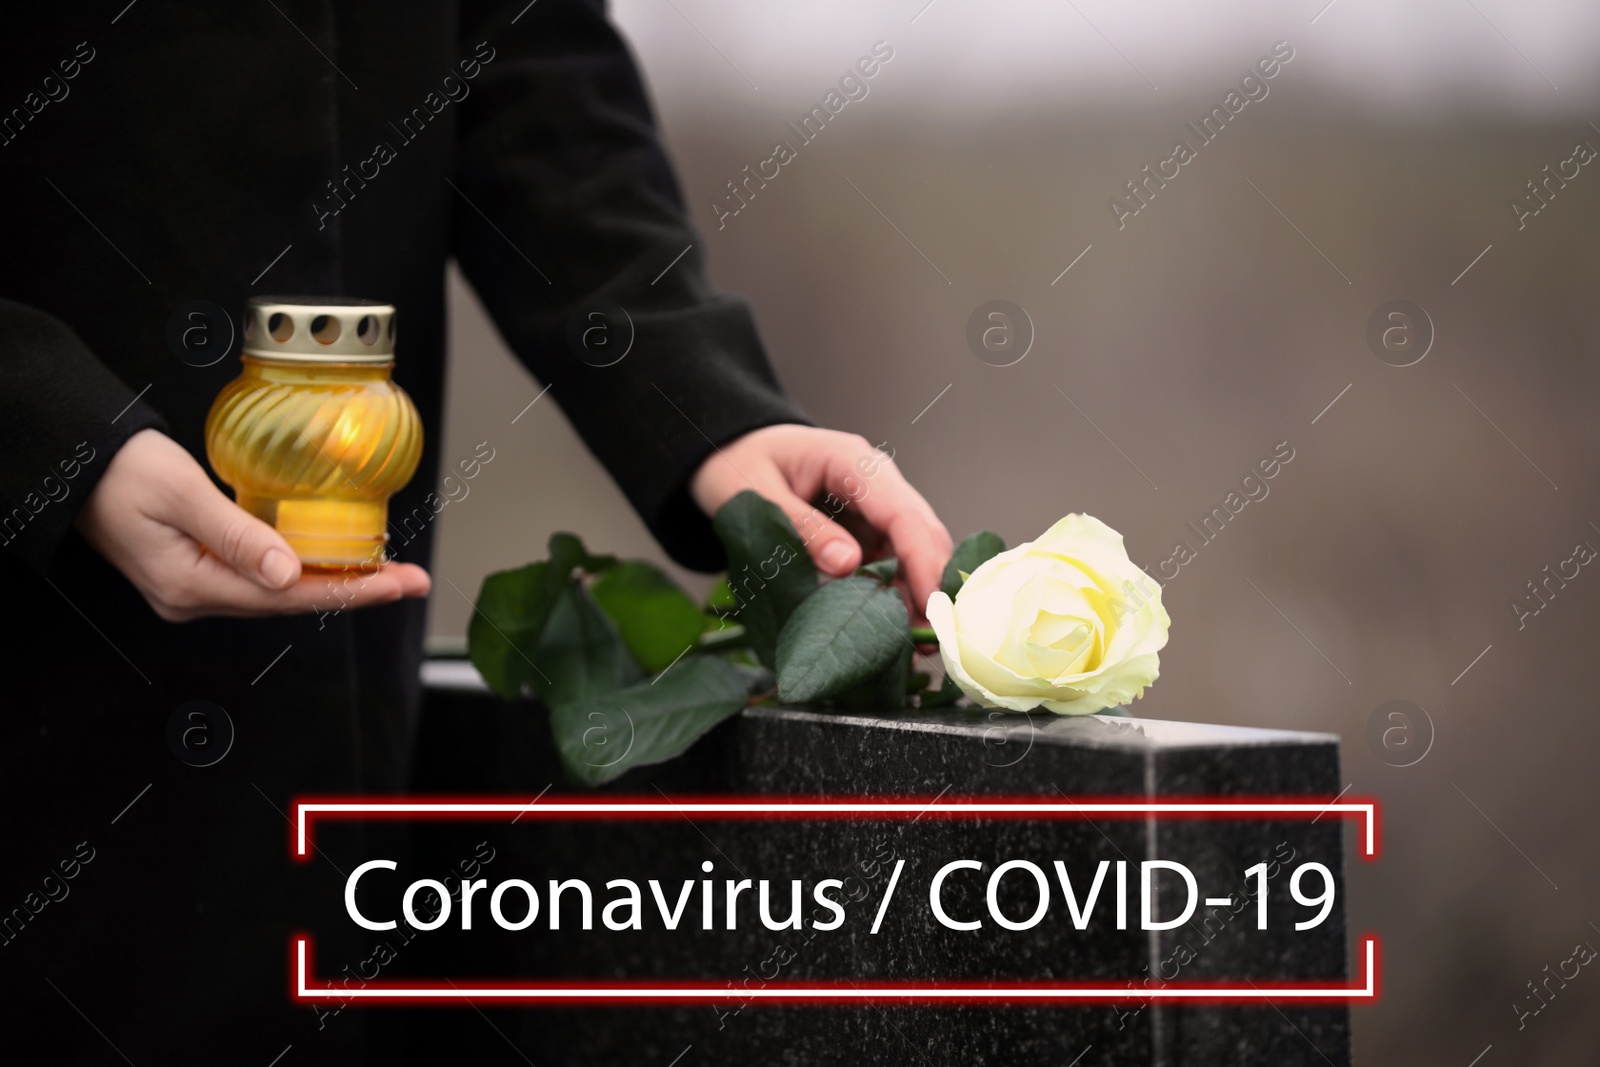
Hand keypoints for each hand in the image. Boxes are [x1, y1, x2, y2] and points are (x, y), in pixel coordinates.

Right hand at [76, 429, 429, 621]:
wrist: (75, 462)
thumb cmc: (121, 469)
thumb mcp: (182, 494)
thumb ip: (237, 535)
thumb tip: (290, 576)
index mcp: (191, 586)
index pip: (290, 598)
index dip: (352, 591)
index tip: (401, 584)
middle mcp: (194, 597)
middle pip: (292, 601)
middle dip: (355, 590)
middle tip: (412, 580)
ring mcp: (195, 588)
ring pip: (279, 592)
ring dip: (334, 582)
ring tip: (387, 573)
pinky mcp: (196, 569)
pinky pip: (262, 577)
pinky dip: (303, 569)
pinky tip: (334, 561)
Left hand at [690, 425, 951, 622]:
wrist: (731, 452)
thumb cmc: (738, 465)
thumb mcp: (755, 494)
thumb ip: (803, 528)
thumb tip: (849, 565)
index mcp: (851, 462)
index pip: (903, 513)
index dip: (922, 561)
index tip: (929, 605)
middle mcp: (875, 481)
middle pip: (921, 533)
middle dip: (930, 585)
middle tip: (931, 639)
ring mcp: (874, 506)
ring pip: (914, 551)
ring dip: (917, 596)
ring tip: (916, 646)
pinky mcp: (867, 528)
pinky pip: (893, 561)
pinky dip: (897, 594)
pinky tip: (896, 628)